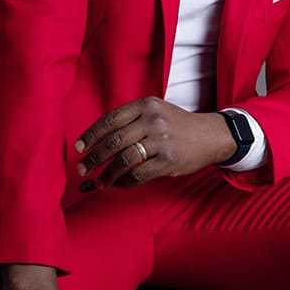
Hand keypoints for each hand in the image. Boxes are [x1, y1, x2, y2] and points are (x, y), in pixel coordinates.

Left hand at [74, 97, 235, 187]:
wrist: (211, 135)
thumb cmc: (177, 125)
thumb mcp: (156, 112)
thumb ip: (131, 121)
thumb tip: (98, 141)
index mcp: (146, 105)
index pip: (110, 120)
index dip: (90, 135)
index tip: (78, 147)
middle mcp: (153, 120)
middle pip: (113, 141)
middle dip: (93, 157)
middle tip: (82, 168)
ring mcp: (162, 141)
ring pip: (123, 159)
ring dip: (107, 173)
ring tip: (98, 181)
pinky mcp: (169, 161)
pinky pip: (138, 174)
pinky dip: (124, 182)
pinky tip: (119, 184)